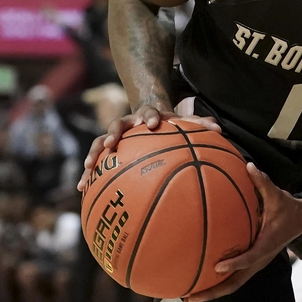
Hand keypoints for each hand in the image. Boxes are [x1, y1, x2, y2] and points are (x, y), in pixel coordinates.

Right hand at [77, 106, 220, 190]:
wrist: (148, 117)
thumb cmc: (169, 124)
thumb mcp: (182, 122)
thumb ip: (198, 125)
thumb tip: (219, 129)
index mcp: (147, 116)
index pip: (147, 112)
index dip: (149, 116)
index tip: (152, 123)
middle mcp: (127, 123)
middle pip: (117, 124)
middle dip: (114, 133)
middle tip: (112, 142)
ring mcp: (115, 136)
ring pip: (100, 142)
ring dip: (94, 153)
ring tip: (89, 167)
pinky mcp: (106, 149)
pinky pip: (95, 161)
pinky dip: (88, 173)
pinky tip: (82, 189)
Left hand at [182, 163, 301, 301]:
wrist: (300, 221)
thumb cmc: (286, 208)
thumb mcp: (278, 194)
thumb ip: (263, 182)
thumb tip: (249, 166)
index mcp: (267, 244)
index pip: (251, 257)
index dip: (235, 264)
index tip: (218, 267)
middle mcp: (260, 259)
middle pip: (235, 282)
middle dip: (212, 292)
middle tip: (190, 297)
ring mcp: (255, 264)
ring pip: (232, 284)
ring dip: (211, 293)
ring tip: (188, 297)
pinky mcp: (251, 264)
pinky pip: (233, 278)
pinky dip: (216, 283)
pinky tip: (199, 282)